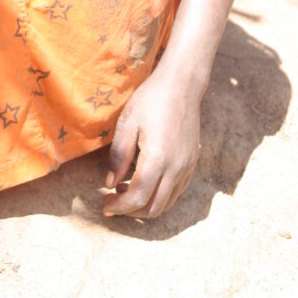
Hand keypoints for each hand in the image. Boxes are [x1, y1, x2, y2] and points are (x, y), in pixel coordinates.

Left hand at [102, 67, 200, 218]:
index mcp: (158, 159)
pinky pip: (176, 191)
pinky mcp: (192, 163)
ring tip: (124, 190)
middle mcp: (177, 168)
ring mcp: (187, 167)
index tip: (105, 204)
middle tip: (111, 201)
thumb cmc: (151, 100)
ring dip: (145, 205)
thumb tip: (110, 183)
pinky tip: (144, 182)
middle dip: (130, 211)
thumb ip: (119, 156)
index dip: (120, 206)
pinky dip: (158, 196)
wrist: (181, 86)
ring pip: (167, 203)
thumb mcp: (127, 123)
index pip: (138, 197)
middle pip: (154, 207)